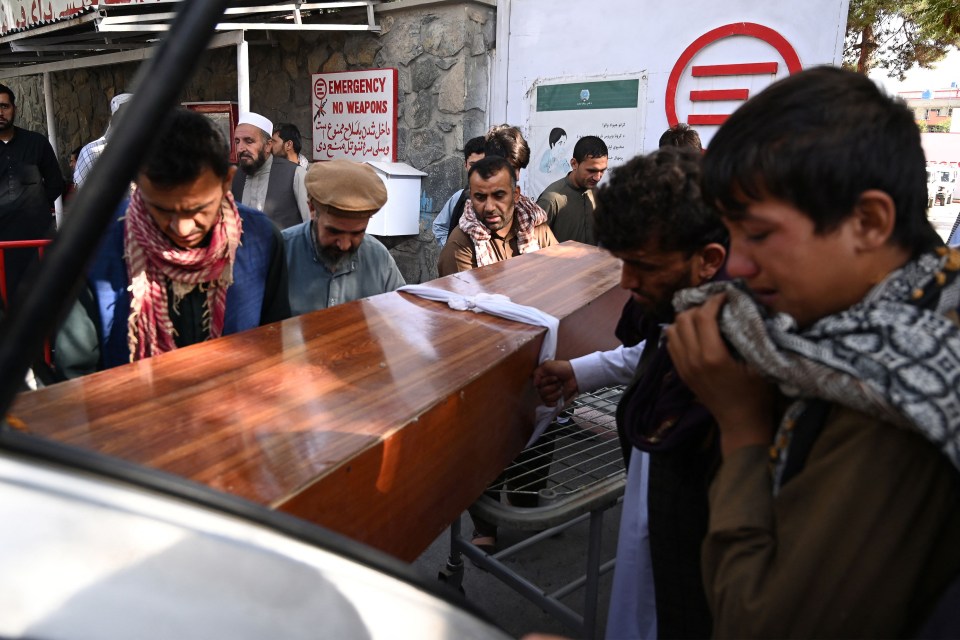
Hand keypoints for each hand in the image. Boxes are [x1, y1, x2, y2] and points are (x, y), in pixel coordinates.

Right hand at [533, 360, 577, 405]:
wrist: (574, 375)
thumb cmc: (561, 368)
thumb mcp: (547, 365)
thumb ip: (537, 373)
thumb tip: (534, 385)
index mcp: (540, 379)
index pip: (537, 385)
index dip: (546, 381)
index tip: (555, 377)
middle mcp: (543, 387)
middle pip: (541, 392)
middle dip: (552, 387)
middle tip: (559, 382)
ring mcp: (549, 394)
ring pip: (546, 398)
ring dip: (555, 393)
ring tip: (561, 388)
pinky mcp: (555, 400)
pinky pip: (548, 404)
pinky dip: (553, 402)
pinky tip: (557, 399)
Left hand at [665, 294, 776, 455]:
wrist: (740, 422)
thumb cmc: (756, 394)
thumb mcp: (760, 363)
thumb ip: (749, 336)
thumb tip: (744, 309)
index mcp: (713, 356)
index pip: (704, 316)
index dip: (714, 301)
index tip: (726, 297)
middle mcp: (693, 359)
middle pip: (684, 318)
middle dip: (699, 307)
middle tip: (715, 306)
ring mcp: (683, 367)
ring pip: (673, 329)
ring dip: (686, 319)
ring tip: (703, 318)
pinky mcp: (680, 373)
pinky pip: (670, 344)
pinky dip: (679, 333)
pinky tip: (695, 333)